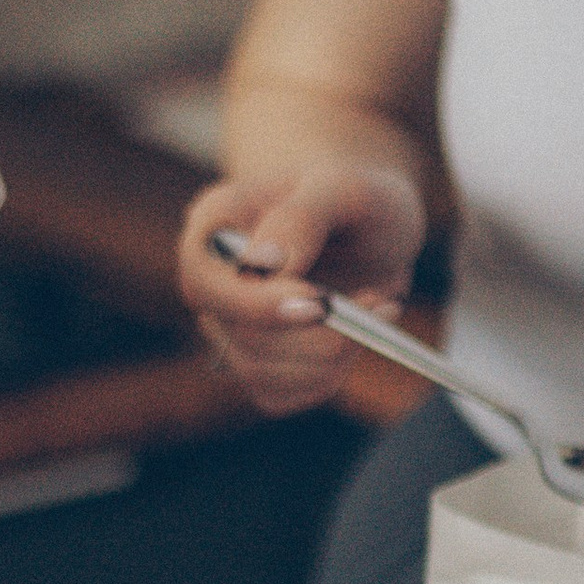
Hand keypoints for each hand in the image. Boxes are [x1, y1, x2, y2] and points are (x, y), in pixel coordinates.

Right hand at [177, 161, 428, 412]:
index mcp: (215, 226)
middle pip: (236, 334)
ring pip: (258, 372)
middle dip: (315, 335)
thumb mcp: (347, 188)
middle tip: (379, 303)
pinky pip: (279, 394)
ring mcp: (230, 326)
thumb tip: (260, 264)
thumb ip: (302, 216)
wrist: (374, 229)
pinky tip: (359, 337)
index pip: (203, 279)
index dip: (255, 304)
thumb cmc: (358, 200)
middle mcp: (213, 281)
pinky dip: (327, 377)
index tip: (321, 303)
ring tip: (380, 308)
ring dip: (331, 356)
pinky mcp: (258, 363)